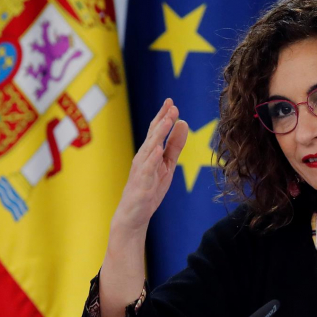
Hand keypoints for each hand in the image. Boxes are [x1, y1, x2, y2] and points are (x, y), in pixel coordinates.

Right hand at [112, 98, 188, 234]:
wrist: (133, 215)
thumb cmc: (149, 189)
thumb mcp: (167, 165)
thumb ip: (175, 145)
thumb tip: (183, 123)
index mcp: (149, 153)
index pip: (156, 130)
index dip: (164, 116)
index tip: (172, 101)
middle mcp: (143, 158)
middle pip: (153, 135)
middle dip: (162, 120)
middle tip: (172, 106)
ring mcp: (141, 170)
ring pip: (150, 148)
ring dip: (158, 134)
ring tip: (167, 121)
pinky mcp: (142, 184)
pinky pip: (147, 169)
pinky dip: (153, 158)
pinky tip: (159, 149)